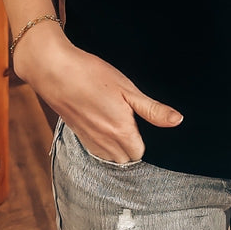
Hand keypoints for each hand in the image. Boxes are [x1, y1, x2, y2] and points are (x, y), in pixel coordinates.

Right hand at [13, 24, 182, 163]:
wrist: (54, 70)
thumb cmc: (91, 75)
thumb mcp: (127, 89)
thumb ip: (152, 109)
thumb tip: (177, 120)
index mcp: (121, 131)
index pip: (140, 153)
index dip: (143, 138)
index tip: (140, 123)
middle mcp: (104, 142)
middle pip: (125, 159)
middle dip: (131, 147)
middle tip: (130, 123)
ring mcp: (88, 140)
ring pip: (109, 158)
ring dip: (116, 148)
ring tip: (115, 125)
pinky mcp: (76, 134)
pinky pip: (94, 151)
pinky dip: (101, 145)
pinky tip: (100, 124)